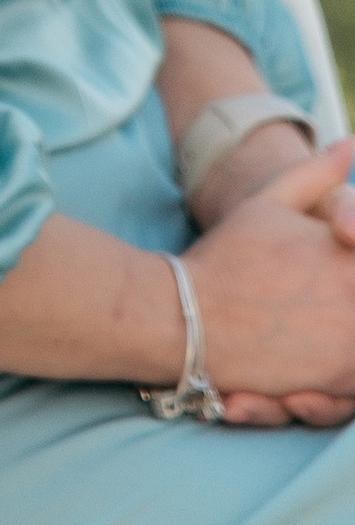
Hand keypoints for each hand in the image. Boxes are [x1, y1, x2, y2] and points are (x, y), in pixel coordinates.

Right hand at [191, 139, 354, 426]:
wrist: (185, 317)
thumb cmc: (225, 257)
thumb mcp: (268, 203)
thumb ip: (316, 173)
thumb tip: (350, 143)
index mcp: (348, 251)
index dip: (352, 247)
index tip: (342, 253)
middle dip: (349, 299)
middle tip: (327, 300)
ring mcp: (351, 341)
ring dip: (348, 342)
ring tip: (321, 327)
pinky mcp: (338, 380)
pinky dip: (346, 381)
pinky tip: (324, 360)